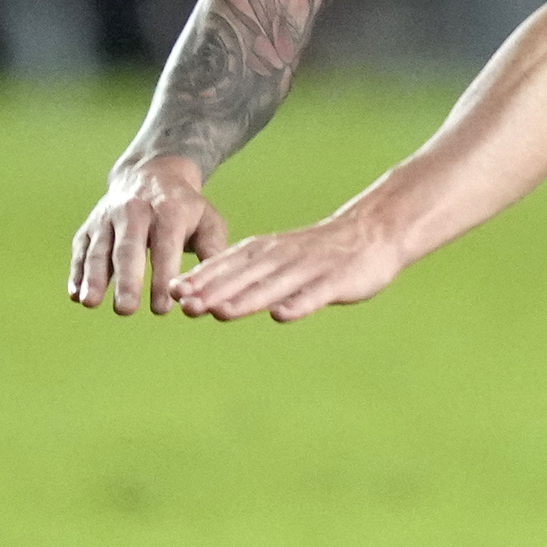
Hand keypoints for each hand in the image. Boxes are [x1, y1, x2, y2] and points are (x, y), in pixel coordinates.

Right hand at [69, 157, 229, 315]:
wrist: (151, 174)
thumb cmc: (185, 208)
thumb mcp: (208, 220)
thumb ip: (213, 250)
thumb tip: (214, 287)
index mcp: (168, 210)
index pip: (165, 247)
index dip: (162, 277)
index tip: (162, 308)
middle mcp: (134, 211)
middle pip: (128, 248)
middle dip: (126, 280)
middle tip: (126, 310)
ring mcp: (107, 218)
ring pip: (99, 249)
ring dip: (94, 277)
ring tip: (90, 303)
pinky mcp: (89, 226)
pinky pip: (81, 250)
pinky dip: (77, 272)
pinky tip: (76, 295)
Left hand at [173, 212, 405, 323]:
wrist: (374, 231)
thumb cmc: (319, 250)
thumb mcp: (277, 255)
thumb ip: (244, 273)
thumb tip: (200, 294)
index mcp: (267, 250)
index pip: (228, 263)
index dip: (201, 278)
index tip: (172, 291)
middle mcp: (284, 257)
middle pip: (245, 276)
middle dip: (215, 291)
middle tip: (184, 306)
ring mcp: (311, 269)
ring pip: (274, 286)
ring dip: (247, 299)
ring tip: (220, 312)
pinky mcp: (338, 280)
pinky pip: (316, 294)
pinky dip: (299, 303)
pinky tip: (282, 315)